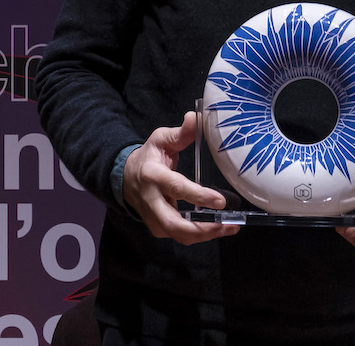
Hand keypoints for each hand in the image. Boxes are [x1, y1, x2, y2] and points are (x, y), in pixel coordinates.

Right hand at [122, 111, 239, 244]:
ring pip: (177, 234)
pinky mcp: (156, 227)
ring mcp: (152, 216)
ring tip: (229, 228)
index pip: (177, 188)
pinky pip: (178, 236)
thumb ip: (181, 133)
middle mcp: (151, 199)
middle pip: (174, 223)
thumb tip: (196, 117)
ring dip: (204, 235)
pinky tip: (217, 228)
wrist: (125, 176)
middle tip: (227, 224)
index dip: (199, 195)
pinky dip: (198, 236)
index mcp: (152, 175)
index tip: (221, 201)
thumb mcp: (161, 139)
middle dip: (202, 228)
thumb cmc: (149, 156)